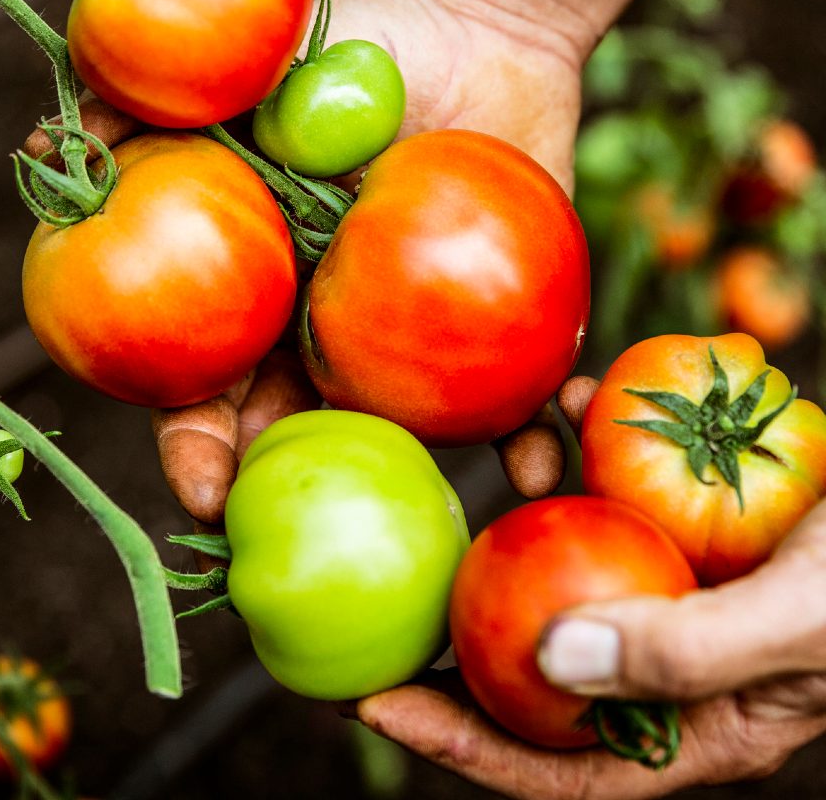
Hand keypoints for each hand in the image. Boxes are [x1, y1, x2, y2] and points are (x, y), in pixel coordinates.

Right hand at [29, 0, 653, 524]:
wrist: (482, 25)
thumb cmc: (361, 43)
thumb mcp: (252, 66)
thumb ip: (159, 103)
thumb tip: (52, 139)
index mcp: (267, 285)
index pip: (210, 381)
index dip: (196, 442)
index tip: (203, 489)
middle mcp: (333, 324)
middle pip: (298, 429)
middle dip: (290, 492)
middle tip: (301, 537)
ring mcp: (415, 332)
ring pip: (400, 432)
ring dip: (412, 483)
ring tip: (435, 521)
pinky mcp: (501, 321)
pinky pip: (514, 392)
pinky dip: (527, 431)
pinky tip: (542, 460)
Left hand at [353, 376, 825, 799]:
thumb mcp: (802, 622)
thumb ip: (685, 654)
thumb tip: (547, 664)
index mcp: (697, 721)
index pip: (558, 761)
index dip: (462, 741)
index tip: (375, 700)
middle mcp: (671, 658)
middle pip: (540, 665)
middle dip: (462, 629)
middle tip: (384, 590)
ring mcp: (676, 581)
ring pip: (571, 557)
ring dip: (535, 496)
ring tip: (522, 440)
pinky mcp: (690, 516)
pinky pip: (617, 485)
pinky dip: (589, 441)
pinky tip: (573, 398)